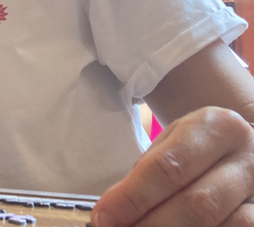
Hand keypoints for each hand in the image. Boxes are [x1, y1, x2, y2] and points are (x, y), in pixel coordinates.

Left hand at [92, 107, 253, 225]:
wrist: (244, 149)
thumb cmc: (198, 148)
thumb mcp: (172, 144)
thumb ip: (146, 175)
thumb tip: (111, 213)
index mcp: (217, 127)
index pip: (168, 167)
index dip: (133, 197)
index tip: (104, 217)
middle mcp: (249, 158)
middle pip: (198, 204)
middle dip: (153, 224)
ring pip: (227, 226)